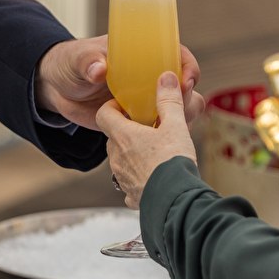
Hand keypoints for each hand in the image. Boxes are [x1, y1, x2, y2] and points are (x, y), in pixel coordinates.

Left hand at [36, 35, 201, 130]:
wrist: (56, 90)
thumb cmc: (69, 65)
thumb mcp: (78, 60)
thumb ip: (88, 63)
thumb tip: (99, 70)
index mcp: (141, 54)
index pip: (176, 55)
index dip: (187, 67)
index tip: (185, 83)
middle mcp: (147, 77)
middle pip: (181, 87)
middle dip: (187, 100)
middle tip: (180, 113)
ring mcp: (143, 100)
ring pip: (174, 111)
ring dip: (178, 122)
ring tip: (169, 134)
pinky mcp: (136, 122)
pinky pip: (156, 130)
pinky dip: (160, 139)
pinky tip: (156, 148)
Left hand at [96, 71, 198, 207]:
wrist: (175, 201)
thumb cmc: (173, 161)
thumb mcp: (175, 125)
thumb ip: (169, 100)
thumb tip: (166, 77)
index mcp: (123, 136)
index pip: (103, 114)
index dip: (112, 107)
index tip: (127, 106)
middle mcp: (117, 158)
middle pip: (114, 138)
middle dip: (127, 131)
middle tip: (147, 128)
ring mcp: (123, 179)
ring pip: (122, 161)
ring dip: (134, 155)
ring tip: (155, 153)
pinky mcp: (132, 196)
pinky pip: (131, 184)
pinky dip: (139, 179)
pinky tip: (155, 178)